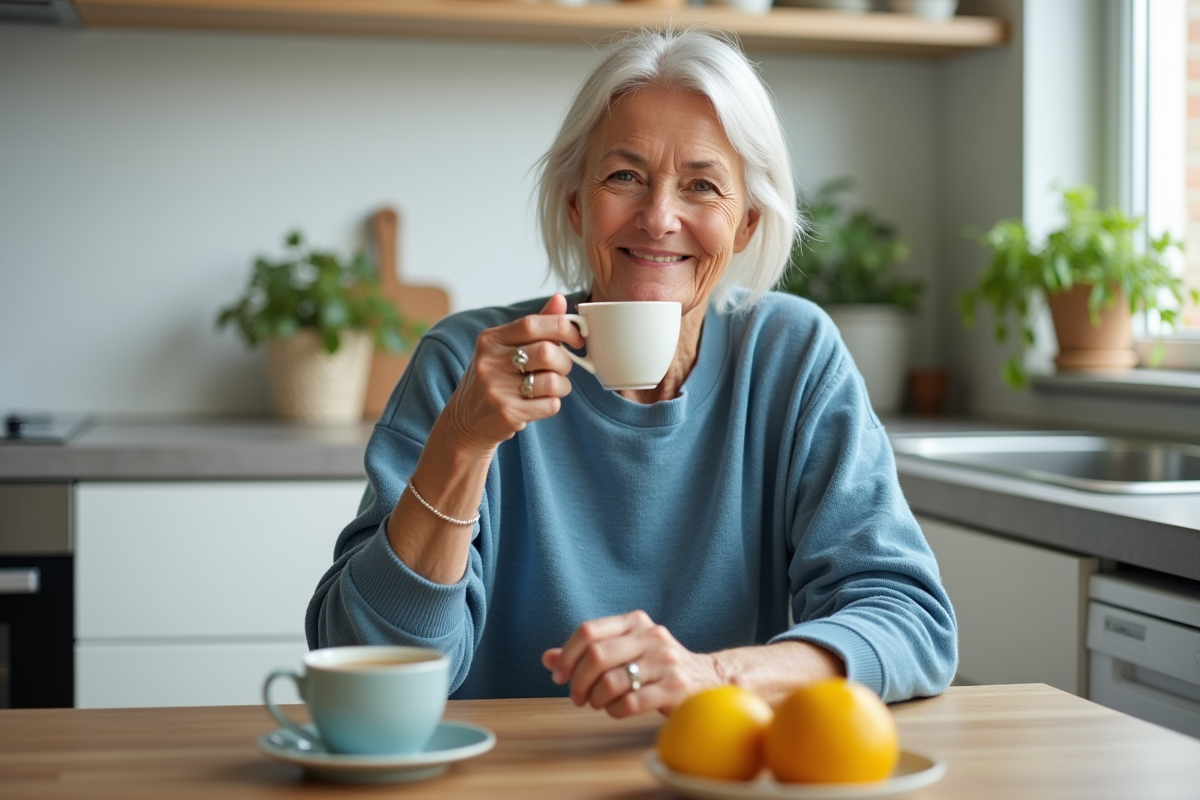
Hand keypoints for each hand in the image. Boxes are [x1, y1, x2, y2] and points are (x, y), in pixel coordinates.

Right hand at [442, 294, 584, 452]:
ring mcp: (496, 389)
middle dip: (565, 362)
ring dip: (562, 386)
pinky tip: (539, 404)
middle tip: (562, 368)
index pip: (532, 324)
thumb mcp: (505, 348)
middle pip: (546, 352)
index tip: (577, 339)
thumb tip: (560, 299)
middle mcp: (490, 362)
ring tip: (550, 389)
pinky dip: (552, 404)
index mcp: (491, 340)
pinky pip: (550, 405)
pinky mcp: (506, 413)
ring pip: (552, 381)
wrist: (466, 421)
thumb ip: (535, 326)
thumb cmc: (494, 379)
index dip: (562, 328)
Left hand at [542, 610, 722, 718]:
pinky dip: (616, 711)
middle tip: (576, 697)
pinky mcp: (676, 687)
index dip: (566, 655)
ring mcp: (665, 661)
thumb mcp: (624, 651)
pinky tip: (618, 710)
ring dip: (597, 699)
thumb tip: (546, 658)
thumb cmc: (656, 667)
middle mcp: (651, 636)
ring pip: (612, 681)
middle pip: (596, 655)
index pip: (588, 631)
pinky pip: (631, 703)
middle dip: (578, 681)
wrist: (707, 678)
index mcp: (635, 622)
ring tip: (599, 704)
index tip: (559, 676)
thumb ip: (588, 653)